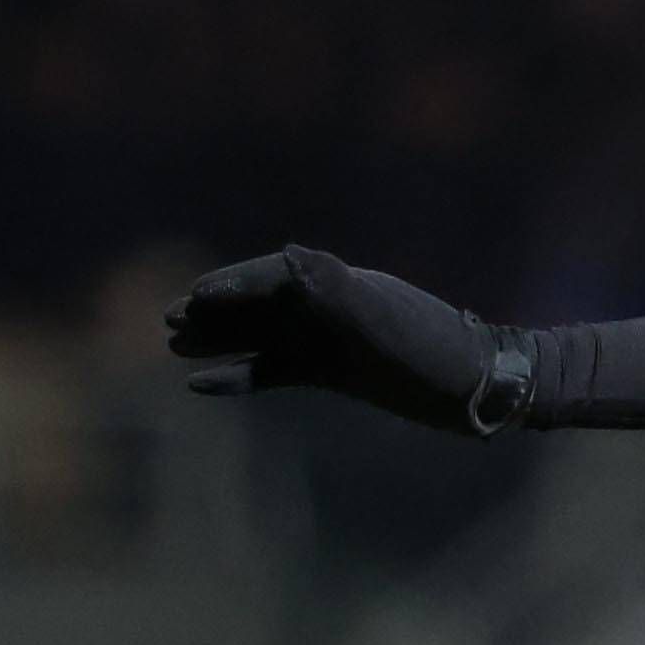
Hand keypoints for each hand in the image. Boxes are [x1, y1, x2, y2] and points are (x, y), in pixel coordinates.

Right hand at [163, 243, 507, 424]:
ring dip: (218, 338)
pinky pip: (274, 370)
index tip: (193, 297)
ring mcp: (328, 339)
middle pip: (256, 303)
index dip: (232, 285)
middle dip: (213, 309)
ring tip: (172, 345)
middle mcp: (327, 307)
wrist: (480, 388)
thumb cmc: (434, 352)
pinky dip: (240, 374)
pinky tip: (203, 386)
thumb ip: (336, 289)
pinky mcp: (332, 372)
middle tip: (165, 318)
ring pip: (259, 336)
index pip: (272, 277)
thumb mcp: (385, 321)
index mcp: (337, 285)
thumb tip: (288, 256)